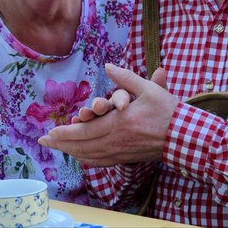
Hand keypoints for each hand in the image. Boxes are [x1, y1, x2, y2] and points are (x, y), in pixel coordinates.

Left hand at [38, 64, 178, 165]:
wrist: (184, 136)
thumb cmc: (167, 111)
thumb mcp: (148, 89)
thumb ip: (125, 77)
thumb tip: (107, 66)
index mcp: (119, 123)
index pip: (85, 130)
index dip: (65, 133)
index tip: (49, 132)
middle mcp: (116, 140)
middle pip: (82, 145)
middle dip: (61, 144)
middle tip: (44, 142)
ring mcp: (121, 151)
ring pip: (89, 155)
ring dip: (71, 152)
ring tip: (57, 149)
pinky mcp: (127, 157)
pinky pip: (101, 161)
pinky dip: (87, 159)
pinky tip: (80, 157)